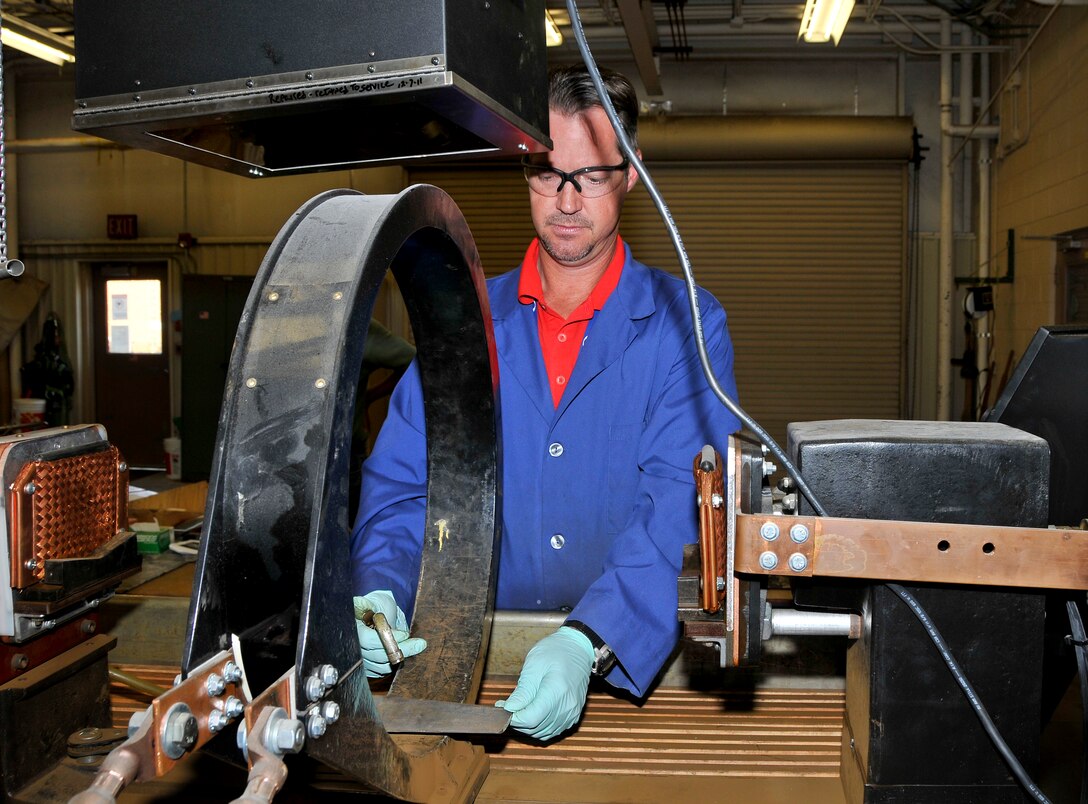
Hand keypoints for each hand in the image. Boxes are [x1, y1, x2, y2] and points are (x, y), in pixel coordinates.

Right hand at [353, 590, 426, 677]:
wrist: (373, 619)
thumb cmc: (372, 608)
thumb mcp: (370, 602)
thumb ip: (364, 604)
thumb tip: (358, 602)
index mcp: (351, 631)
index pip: (366, 640)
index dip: (386, 639)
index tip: (405, 634)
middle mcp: (353, 649)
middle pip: (377, 655)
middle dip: (401, 650)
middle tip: (420, 644)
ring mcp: (360, 661)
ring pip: (383, 665)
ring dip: (402, 656)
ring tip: (417, 645)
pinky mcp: (368, 669)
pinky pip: (384, 670)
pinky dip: (397, 662)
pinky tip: (406, 651)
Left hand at [496, 626, 592, 740]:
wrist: (578, 649)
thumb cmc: (555, 651)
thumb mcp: (534, 665)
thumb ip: (522, 691)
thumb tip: (509, 709)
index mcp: (557, 690)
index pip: (530, 718)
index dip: (513, 718)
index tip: (502, 708)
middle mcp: (567, 706)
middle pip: (535, 727)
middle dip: (517, 721)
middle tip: (507, 706)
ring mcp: (572, 713)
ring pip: (543, 733)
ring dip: (527, 726)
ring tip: (519, 708)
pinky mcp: (573, 716)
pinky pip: (552, 730)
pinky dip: (539, 727)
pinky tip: (532, 712)